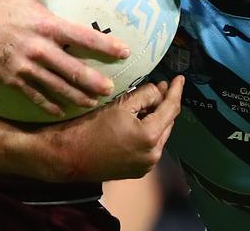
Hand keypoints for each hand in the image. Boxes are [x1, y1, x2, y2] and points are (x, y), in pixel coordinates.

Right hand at [0, 0, 129, 115]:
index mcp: (45, 24)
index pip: (82, 36)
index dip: (105, 45)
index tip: (125, 52)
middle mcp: (38, 49)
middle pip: (72, 70)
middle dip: (94, 82)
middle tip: (111, 90)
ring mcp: (25, 67)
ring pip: (56, 87)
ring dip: (76, 97)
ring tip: (93, 103)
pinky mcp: (12, 80)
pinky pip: (35, 96)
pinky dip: (49, 105)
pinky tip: (61, 111)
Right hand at [46, 77, 183, 180]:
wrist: (69, 156)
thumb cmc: (90, 128)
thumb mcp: (120, 105)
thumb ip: (145, 95)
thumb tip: (159, 91)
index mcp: (150, 137)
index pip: (171, 109)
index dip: (176, 91)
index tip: (180, 78)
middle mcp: (153, 155)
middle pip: (168, 123)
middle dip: (165, 104)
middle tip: (160, 87)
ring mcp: (146, 166)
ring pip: (160, 135)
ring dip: (157, 118)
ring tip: (149, 102)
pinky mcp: (137, 171)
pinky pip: (150, 147)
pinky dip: (149, 133)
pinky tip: (139, 121)